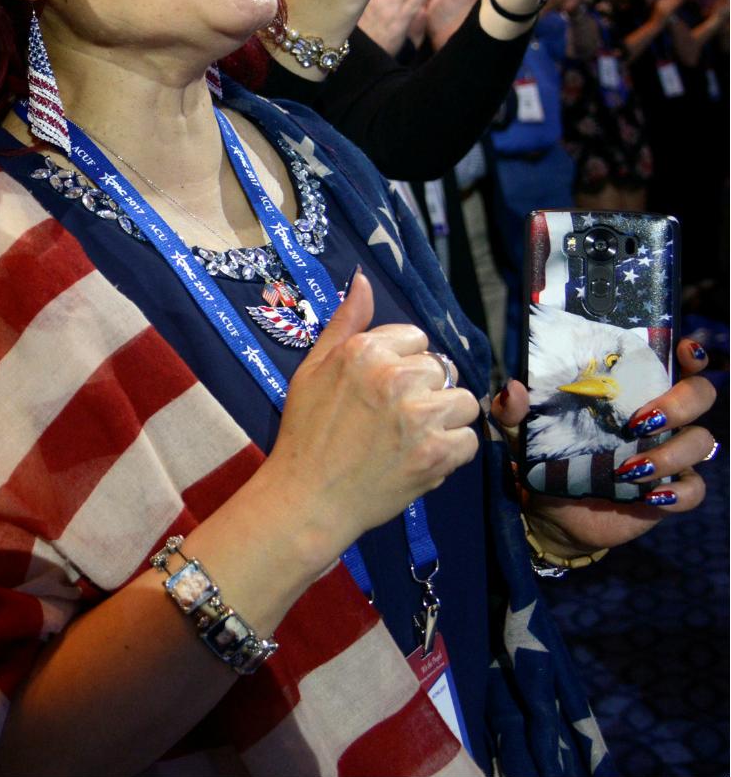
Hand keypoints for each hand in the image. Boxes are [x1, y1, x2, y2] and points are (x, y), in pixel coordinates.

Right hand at [256, 273, 481, 569]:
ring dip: (444, 419)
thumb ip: (345, 322)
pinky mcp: (436, 453)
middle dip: (424, 391)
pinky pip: (469, 440)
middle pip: (441, 369)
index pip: (416, 339)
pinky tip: (421, 458)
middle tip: (392, 419)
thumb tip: (363, 279)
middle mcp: (394, 376)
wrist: (309, 496)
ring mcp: (418, 416)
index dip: (400, 364)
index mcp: (363, 351)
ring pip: (464, 401)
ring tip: (413, 437)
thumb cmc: (306, 432)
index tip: (380, 391)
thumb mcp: (312, 368)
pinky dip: (451, 452)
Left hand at [494, 339, 717, 555]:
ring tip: (628, 469)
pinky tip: (649, 495)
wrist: (550, 512)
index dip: (689, 354)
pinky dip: (678, 492)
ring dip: (670, 453)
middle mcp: (658, 419)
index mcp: (628, 393)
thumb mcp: (521, 432)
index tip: (683, 350)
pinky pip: (694, 489)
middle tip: (640, 420)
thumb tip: (514, 388)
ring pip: (701, 442)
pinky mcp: (669, 492)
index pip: (674, 363)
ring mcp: (667, 455)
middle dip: (680, 403)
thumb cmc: (543, 458)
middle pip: (700, 396)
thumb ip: (513, 410)